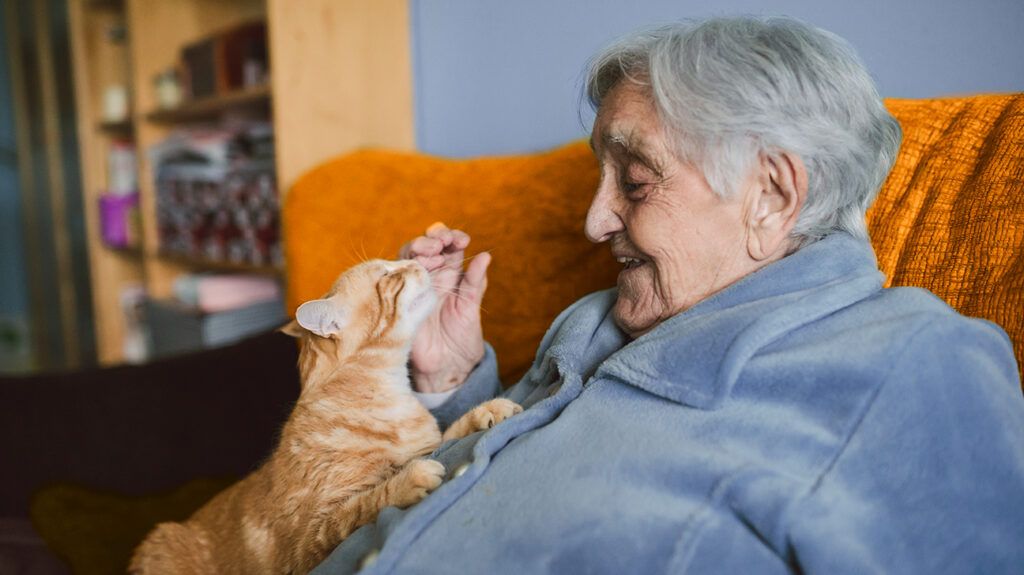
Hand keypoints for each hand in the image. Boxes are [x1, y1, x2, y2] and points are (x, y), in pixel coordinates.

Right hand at [399, 222, 490, 392]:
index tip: (463, 241)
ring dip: (420, 247)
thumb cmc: (461, 340)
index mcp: (450, 275)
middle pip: (426, 245)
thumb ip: (475, 282)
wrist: (447, 369)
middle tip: (444, 243)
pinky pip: (396, 277)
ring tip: (435, 251)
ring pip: (409, 255)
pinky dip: (406, 267)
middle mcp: (431, 277)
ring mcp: (414, 286)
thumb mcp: (472, 308)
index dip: (453, 238)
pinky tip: (420, 267)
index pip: (449, 247)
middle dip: (434, 237)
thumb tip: (485, 255)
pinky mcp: (401, 300)